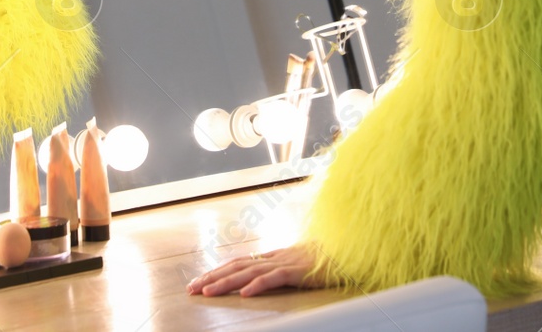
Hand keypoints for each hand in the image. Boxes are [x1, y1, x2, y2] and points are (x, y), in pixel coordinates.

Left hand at [186, 242, 325, 296]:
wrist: (349, 248)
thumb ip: (282, 268)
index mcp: (274, 256)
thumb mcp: (300, 263)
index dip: (218, 271)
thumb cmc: (328, 257)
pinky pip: (274, 278)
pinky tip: (244, 294)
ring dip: (226, 283)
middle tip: (191, 288)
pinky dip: (258, 285)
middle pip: (237, 266)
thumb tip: (265, 276)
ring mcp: (286, 263)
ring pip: (249, 272)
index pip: (239, 262)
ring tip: (207, 292)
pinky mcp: (298, 271)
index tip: (199, 281)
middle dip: (212, 277)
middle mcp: (275, 257)